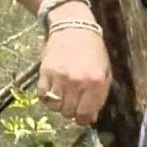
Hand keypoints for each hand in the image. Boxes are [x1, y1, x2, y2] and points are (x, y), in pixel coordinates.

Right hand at [37, 2, 111, 125]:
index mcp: (96, 82)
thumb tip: (90, 119)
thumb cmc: (92, 50)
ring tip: (64, 92)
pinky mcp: (45, 72)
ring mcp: (60, 77)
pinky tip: (53, 88)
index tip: (81, 115)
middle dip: (72, 109)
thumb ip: (99, 96)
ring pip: (55, 107)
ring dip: (59, 104)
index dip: (83, 118)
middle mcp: (78, 82)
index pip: (85, 115)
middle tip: (74, 98)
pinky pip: (42, 96)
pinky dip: (47, 97)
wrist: (73, 27)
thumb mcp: (104, 72)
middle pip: (69, 112)